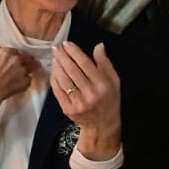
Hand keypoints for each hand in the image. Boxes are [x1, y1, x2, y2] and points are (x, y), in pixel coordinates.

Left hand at [53, 41, 120, 159]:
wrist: (102, 125)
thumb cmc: (109, 99)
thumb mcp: (114, 81)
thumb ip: (105, 63)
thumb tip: (98, 46)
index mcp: (103, 85)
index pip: (85, 64)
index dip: (75, 52)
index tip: (67, 43)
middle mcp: (90, 94)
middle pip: (72, 70)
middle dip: (62, 57)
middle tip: (56, 47)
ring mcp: (78, 102)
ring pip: (63, 80)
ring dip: (56, 66)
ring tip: (55, 57)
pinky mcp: (68, 109)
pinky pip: (57, 90)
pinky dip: (54, 79)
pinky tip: (54, 71)